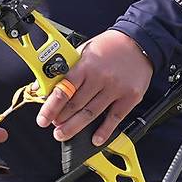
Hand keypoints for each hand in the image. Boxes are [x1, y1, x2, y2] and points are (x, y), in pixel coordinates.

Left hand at [36, 30, 152, 146]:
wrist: (138, 41)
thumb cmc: (109, 46)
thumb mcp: (84, 50)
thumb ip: (66, 68)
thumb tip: (43, 84)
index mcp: (86, 64)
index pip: (64, 89)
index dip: (51, 106)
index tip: (43, 118)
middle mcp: (100, 77)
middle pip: (75, 104)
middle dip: (61, 119)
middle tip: (53, 127)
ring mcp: (116, 88)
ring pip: (91, 113)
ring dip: (75, 127)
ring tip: (64, 134)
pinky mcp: (130, 97)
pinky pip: (114, 118)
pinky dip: (104, 131)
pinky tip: (95, 139)